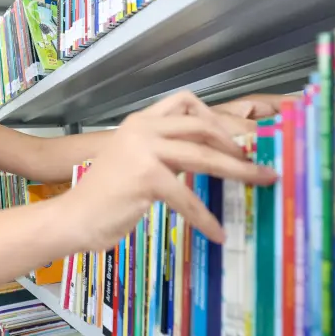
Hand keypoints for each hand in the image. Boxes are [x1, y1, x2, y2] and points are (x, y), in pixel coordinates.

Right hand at [62, 91, 276, 252]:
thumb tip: (211, 155)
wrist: (74, 217)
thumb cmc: (105, 196)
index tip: (239, 138)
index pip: (185, 102)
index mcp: (140, 122)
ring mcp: (143, 151)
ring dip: (238, 170)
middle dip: (236, 144)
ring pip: (203, 155)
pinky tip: (216, 233)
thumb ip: (168, 153)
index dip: (216, 117)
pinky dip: (205, 217)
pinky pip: (188, 198)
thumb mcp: (137, 162)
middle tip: (258, 163)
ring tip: (261, 182)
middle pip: (202, 126)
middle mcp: (142, 129)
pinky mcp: (145, 177)